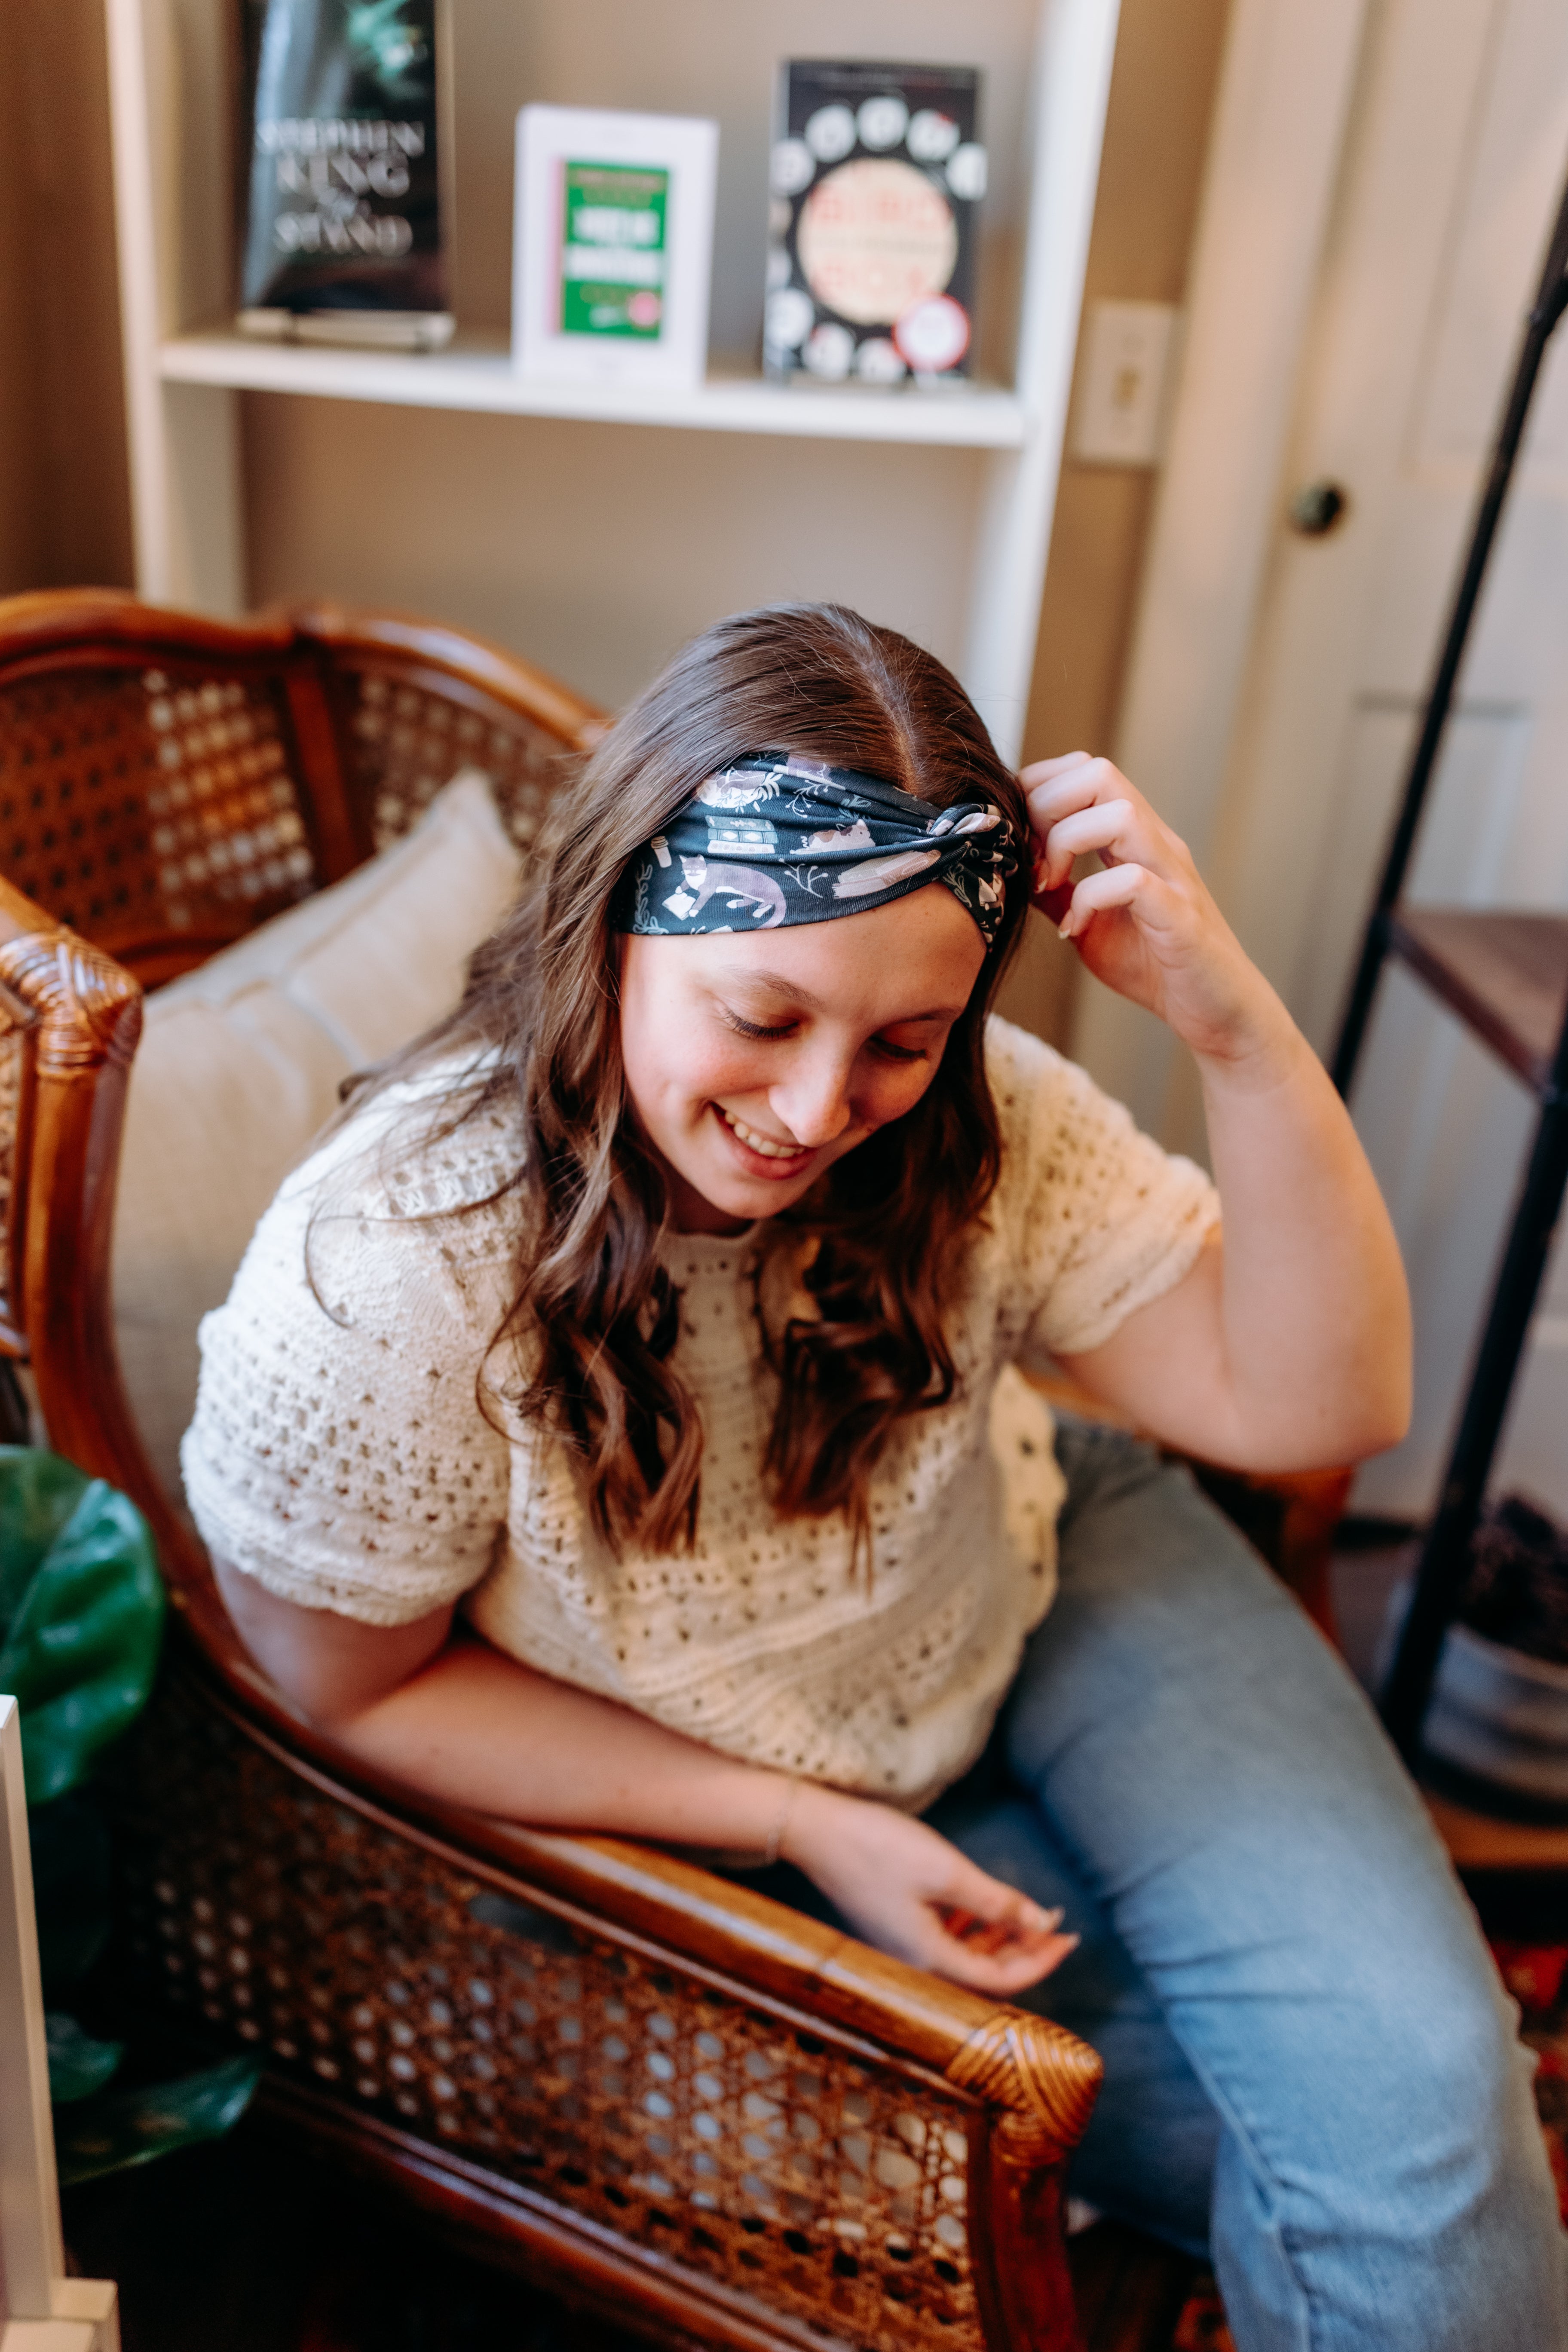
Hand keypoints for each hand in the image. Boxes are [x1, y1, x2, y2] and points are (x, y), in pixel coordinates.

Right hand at [782, 1782, 1077, 1995]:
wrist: (815, 1830)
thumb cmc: (878, 1848)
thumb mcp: (946, 1872)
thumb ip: (997, 1903)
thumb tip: (1041, 1923)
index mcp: (929, 1960)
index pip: (1000, 1980)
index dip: (1040, 1960)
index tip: (1070, 1937)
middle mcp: (915, 1964)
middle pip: (984, 1974)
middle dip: (1025, 1951)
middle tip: (1057, 1926)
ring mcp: (902, 1947)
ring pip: (965, 1958)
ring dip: (1000, 1939)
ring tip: (1028, 1913)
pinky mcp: (894, 1927)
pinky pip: (945, 1941)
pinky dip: (972, 1928)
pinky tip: (982, 1905)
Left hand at [1022, 752, 1293, 1069]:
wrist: (1214, 1012)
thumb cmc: (1154, 964)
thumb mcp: (1086, 921)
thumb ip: (1055, 890)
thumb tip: (1010, 865)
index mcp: (1133, 838)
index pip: (1084, 770)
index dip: (1038, 788)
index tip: (1018, 837)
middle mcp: (1156, 844)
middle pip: (1099, 773)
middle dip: (1047, 806)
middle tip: (1032, 860)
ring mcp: (1172, 876)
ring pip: (1120, 815)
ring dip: (1067, 843)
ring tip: (1050, 886)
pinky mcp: (1180, 917)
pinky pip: (1133, 882)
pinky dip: (1091, 898)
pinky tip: (1076, 928)